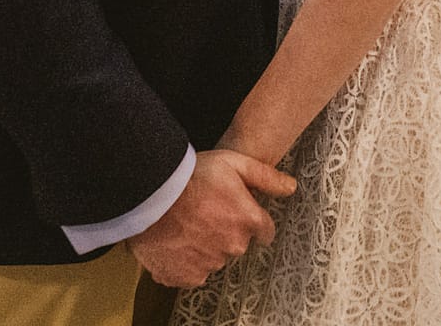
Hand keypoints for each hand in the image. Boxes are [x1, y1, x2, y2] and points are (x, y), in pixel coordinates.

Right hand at [126, 149, 296, 287]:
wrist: (149, 195)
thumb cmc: (191, 176)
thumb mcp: (233, 163)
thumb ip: (266, 177)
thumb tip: (291, 187)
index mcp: (247, 221)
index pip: (264, 231)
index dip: (251, 219)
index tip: (236, 211)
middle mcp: (232, 247)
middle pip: (237, 243)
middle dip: (226, 231)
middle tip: (205, 212)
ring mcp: (209, 264)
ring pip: (214, 258)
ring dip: (205, 246)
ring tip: (186, 224)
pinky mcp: (185, 276)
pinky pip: (192, 272)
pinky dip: (186, 261)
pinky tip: (175, 241)